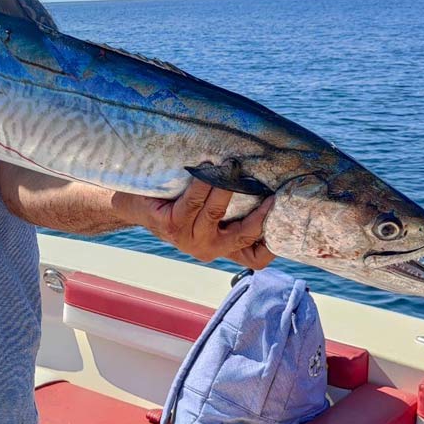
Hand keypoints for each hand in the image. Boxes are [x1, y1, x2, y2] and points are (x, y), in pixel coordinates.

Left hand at [113, 178, 275, 268]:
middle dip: (260, 211)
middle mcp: (209, 248)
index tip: (287, 216)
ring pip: (216, 213)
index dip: (275, 244)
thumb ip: (234, 206)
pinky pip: (191, 203)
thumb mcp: (209, 209)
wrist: (136, 203)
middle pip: (244, 235)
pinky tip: (205, 169)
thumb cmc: (179, 201)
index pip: (258, 258)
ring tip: (231, 166)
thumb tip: (269, 179)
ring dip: (225, 187)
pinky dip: (201, 184)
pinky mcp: (171, 227)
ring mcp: (189, 240)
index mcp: (223, 247)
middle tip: (270, 189)